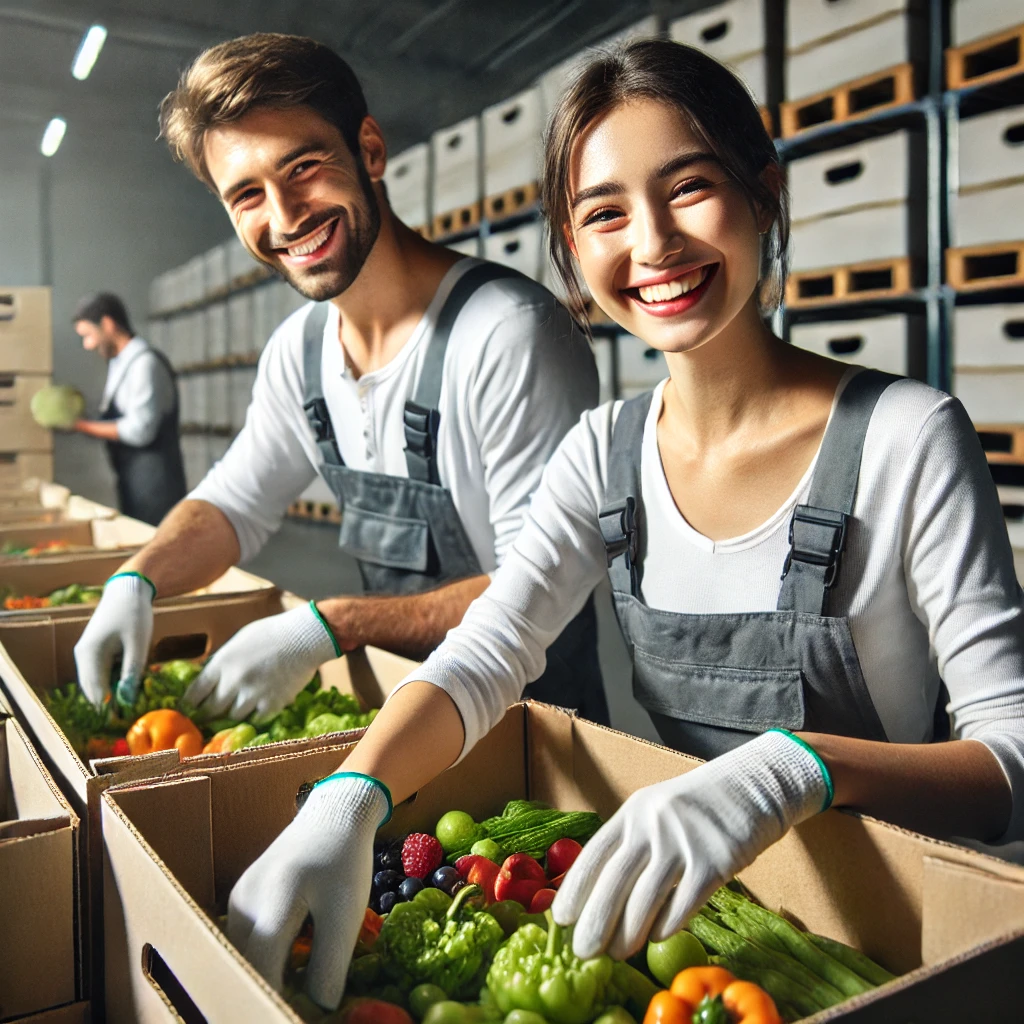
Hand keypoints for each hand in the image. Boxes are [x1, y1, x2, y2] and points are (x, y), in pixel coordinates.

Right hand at [73, 573, 154, 707]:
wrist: (128, 590)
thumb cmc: (134, 615)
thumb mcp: (138, 645)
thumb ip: (132, 673)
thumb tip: (126, 701)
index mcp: (89, 656)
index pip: (96, 693)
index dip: (110, 710)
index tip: (126, 722)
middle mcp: (82, 658)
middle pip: (93, 691)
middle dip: (110, 704)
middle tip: (131, 715)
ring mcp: (86, 655)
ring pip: (97, 683)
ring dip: (111, 693)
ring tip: (132, 701)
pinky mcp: (94, 652)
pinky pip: (101, 674)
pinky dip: (113, 681)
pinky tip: (129, 684)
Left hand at [184, 601, 338, 720]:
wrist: (305, 637)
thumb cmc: (273, 633)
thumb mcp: (240, 641)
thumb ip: (224, 661)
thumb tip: (209, 678)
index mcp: (223, 662)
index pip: (196, 691)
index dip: (190, 703)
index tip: (191, 708)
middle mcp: (234, 680)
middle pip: (212, 709)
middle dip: (209, 714)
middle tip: (209, 717)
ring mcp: (253, 694)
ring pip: (233, 717)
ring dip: (234, 714)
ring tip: (238, 710)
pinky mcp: (272, 704)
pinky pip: (256, 719)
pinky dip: (255, 716)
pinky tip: (258, 709)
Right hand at [228, 773, 389, 1007]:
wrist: (336, 812)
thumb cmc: (344, 859)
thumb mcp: (345, 915)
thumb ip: (330, 966)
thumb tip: (319, 1011)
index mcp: (269, 906)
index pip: (262, 973)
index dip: (276, 1001)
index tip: (296, 1014)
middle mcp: (243, 904)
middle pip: (247, 966)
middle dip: (269, 991)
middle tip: (297, 1004)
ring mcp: (238, 899)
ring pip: (244, 954)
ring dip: (266, 975)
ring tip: (297, 987)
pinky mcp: (242, 896)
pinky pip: (247, 939)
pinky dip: (265, 957)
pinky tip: (292, 960)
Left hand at [552, 730, 829, 960]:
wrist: (750, 787)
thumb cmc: (698, 808)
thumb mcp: (656, 813)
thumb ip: (633, 845)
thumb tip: (601, 894)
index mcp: (633, 812)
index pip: (595, 853)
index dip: (575, 889)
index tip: (560, 918)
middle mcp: (652, 824)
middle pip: (615, 880)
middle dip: (595, 921)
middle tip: (583, 951)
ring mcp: (683, 841)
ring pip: (646, 897)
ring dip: (628, 932)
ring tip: (617, 953)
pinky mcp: (715, 860)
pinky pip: (685, 902)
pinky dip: (667, 925)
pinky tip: (657, 938)